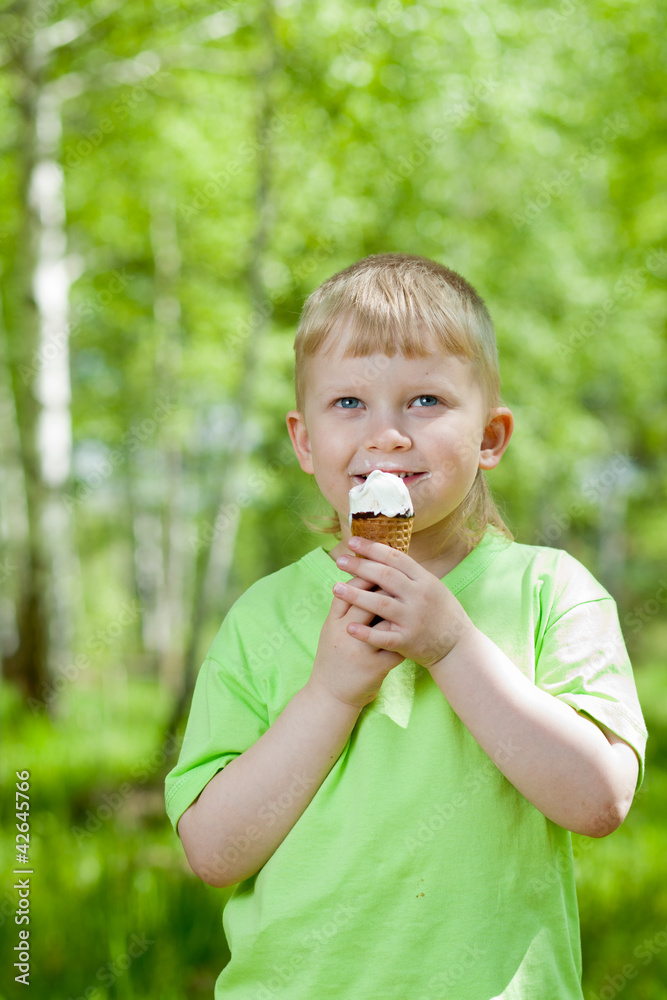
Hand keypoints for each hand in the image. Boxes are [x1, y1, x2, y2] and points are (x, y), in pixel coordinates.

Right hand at [308, 571, 403, 709]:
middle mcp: (345, 635)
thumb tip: (360, 577)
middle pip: (367, 602)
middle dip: (385, 587)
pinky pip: (395, 648)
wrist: (329, 695)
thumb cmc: (332, 657)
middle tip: (400, 574)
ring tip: (411, 598)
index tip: (380, 562)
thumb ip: (343, 606)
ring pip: (384, 624)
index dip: (365, 575)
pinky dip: (405, 636)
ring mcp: (360, 652)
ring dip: (399, 610)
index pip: (350, 590)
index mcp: (333, 623)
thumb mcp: (330, 630)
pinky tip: (416, 627)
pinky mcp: (374, 669)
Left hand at [331, 536, 474, 668]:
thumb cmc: (440, 613)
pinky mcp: (408, 641)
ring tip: (336, 588)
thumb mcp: (431, 586)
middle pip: (385, 577)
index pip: (395, 558)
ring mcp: (413, 619)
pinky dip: (365, 633)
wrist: (458, 647)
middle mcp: (419, 597)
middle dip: (360, 567)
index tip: (352, 542)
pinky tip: (349, 627)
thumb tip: (383, 552)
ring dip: (356, 595)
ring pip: (380, 604)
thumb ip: (409, 573)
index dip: (372, 548)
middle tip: (339, 560)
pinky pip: (383, 637)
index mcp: (425, 580)